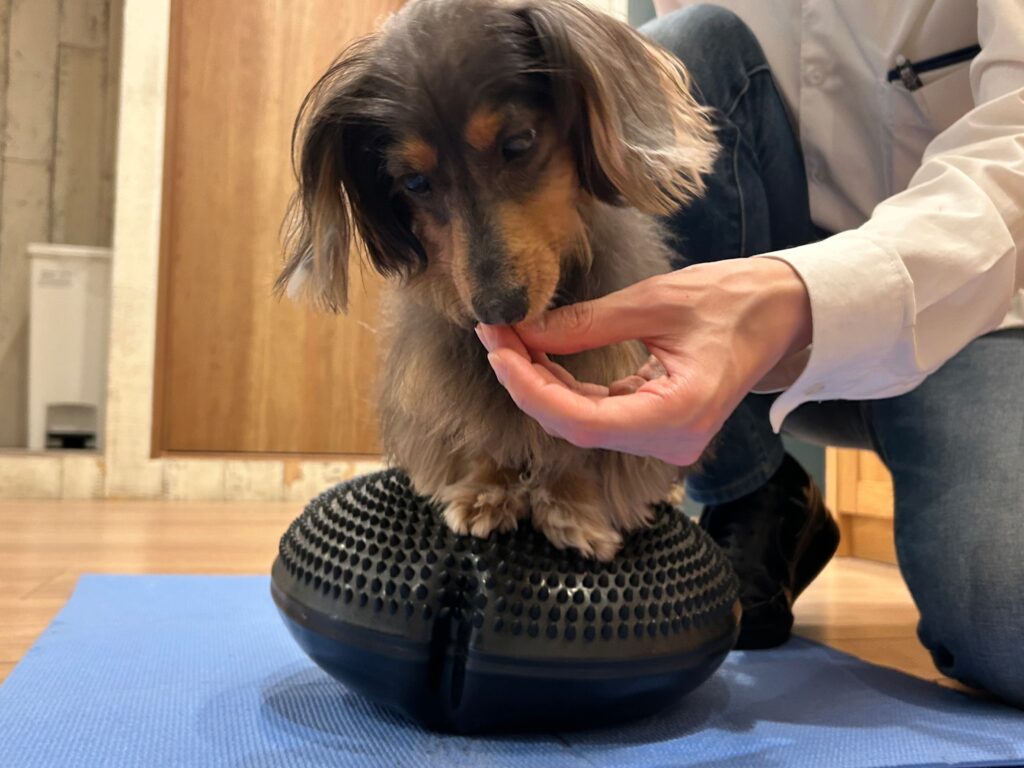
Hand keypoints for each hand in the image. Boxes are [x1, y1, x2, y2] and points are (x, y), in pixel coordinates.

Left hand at [475, 258, 811, 465]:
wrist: (781, 311)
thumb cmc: (732, 298)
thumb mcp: (654, 301)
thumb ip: (586, 322)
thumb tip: (523, 331)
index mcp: (678, 415)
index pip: (581, 421)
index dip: (529, 389)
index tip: (497, 348)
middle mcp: (671, 440)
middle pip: (576, 425)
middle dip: (527, 383)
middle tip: (494, 335)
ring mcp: (666, 438)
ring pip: (583, 422)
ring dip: (542, 385)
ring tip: (509, 341)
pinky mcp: (659, 426)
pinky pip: (600, 414)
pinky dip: (567, 388)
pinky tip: (540, 357)